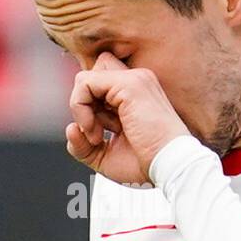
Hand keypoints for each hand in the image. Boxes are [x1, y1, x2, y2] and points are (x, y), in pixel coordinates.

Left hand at [65, 52, 191, 184]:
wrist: (170, 167)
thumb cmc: (147, 164)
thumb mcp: (106, 157)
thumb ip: (83, 144)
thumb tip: (70, 129)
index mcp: (135, 96)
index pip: (99, 83)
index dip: (89, 106)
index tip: (98, 135)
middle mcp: (135, 83)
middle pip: (93, 73)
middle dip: (84, 102)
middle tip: (97, 133)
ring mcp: (133, 80)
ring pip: (85, 78)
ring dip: (80, 108)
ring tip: (97, 136)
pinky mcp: (128, 84)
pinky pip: (84, 83)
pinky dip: (80, 108)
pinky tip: (95, 131)